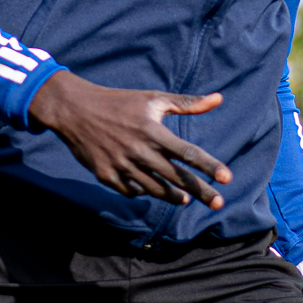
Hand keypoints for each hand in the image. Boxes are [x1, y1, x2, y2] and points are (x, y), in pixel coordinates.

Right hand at [28, 70, 231, 207]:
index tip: (227, 178)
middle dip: (200, 191)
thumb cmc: (119, 102)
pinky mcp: (105, 175)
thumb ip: (187, 103)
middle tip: (218, 203)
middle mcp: (139, 151)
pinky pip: (130, 191)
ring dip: (172, 196)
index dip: (209, 166)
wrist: (74, 109)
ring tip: (185, 199)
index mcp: (153, 132)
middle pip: (176, 178)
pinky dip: (142, 192)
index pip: (188, 153)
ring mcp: (121, 166)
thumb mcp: (152, 98)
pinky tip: (150, 188)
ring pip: (154, 189)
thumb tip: (219, 99)